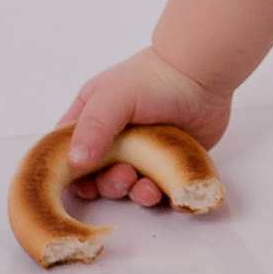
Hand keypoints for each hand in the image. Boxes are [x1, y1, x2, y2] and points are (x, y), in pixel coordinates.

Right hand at [62, 49, 234, 201]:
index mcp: (93, 120)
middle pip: (100, 176)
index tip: (84, 186)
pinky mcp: (169, 162)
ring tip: (149, 190)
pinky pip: (163, 188)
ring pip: (131, 186)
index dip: (73, 175)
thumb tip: (75, 162)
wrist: (202, 76)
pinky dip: (165, 198)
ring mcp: (143, 152)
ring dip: (136, 194)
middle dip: (110, 184)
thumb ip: (93, 127)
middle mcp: (115, 139)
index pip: (70, 155)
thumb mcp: (114, 97)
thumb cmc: (154, 79)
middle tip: (126, 176)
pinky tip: (171, 198)